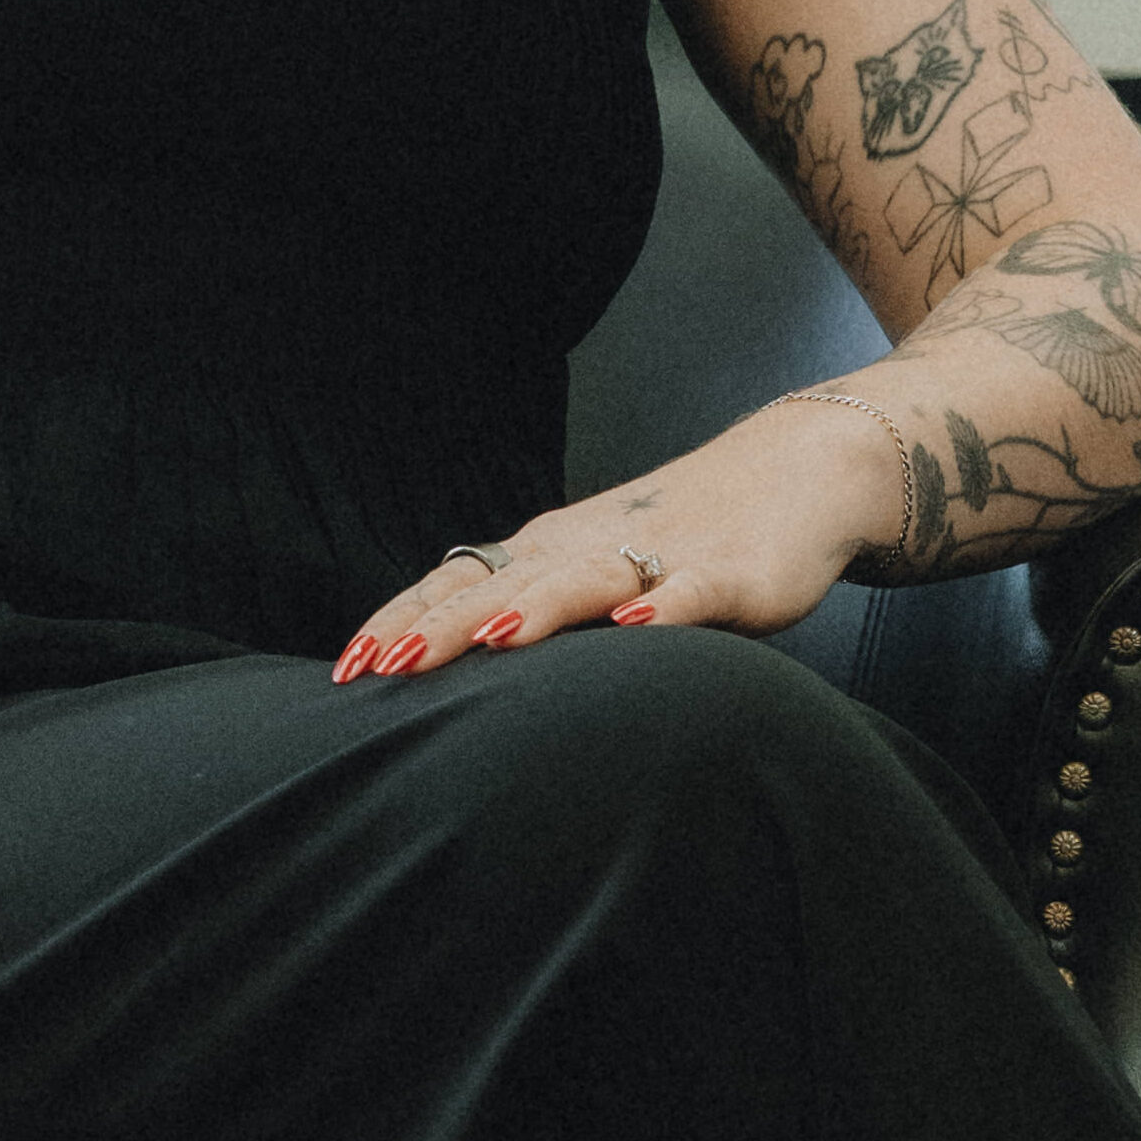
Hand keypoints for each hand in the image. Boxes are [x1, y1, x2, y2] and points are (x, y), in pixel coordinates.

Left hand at [332, 396, 901, 680]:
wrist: (792, 473)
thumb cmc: (677, 536)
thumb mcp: (587, 575)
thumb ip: (525, 612)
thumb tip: (442, 666)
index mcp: (544, 552)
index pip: (455, 585)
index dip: (401, 622)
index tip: (347, 667)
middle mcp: (584, 549)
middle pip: (501, 587)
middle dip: (442, 627)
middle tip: (386, 665)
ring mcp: (656, 557)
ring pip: (583, 583)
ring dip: (536, 611)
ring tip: (492, 641)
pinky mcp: (727, 575)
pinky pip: (690, 591)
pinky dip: (662, 606)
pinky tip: (637, 625)